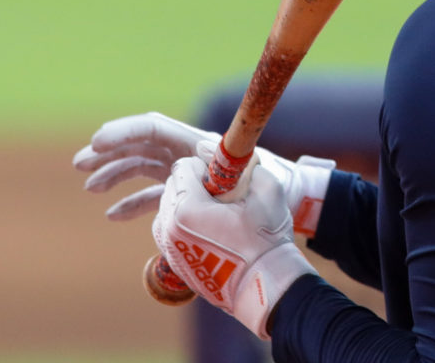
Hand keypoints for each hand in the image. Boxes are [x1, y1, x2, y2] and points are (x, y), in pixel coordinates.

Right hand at [74, 112, 334, 234]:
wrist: (292, 199)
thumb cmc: (276, 183)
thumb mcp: (253, 172)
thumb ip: (225, 164)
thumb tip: (194, 160)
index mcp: (197, 143)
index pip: (154, 128)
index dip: (124, 131)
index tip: (97, 141)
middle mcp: (188, 153)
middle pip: (141, 145)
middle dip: (109, 151)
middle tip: (79, 162)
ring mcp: (187, 172)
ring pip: (143, 167)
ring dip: (114, 174)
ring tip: (89, 186)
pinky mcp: (190, 193)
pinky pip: (154, 195)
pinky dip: (132, 202)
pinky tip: (112, 214)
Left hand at [152, 156, 315, 338]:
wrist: (264, 287)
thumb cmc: (267, 239)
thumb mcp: (265, 189)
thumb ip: (241, 163)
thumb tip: (209, 147)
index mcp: (187, 208)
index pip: (183, 166)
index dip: (206, 167)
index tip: (225, 181)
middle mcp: (169, 226)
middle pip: (173, 185)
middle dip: (194, 185)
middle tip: (223, 199)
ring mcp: (167, 247)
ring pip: (168, 206)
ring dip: (188, 203)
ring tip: (217, 217)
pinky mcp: (171, 261)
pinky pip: (169, 229)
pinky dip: (184, 223)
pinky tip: (211, 233)